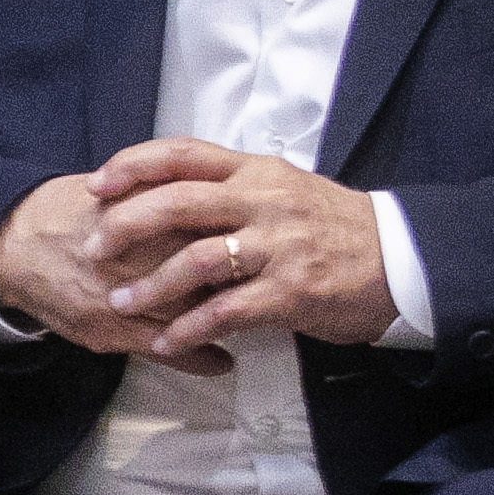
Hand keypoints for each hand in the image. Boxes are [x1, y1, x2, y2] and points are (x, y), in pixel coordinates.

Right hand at [0, 168, 236, 374]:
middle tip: (260, 288)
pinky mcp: (110, 328)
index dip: (242, 241)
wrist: (13, 245)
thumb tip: (215, 197)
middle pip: (212, 274)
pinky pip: (168, 349)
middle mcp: (140, 255)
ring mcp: (126, 296)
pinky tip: (222, 362)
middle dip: (242, 282)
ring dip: (226, 322)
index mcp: (148, 215)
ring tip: (246, 325)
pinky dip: (200, 357)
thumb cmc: (66, 212)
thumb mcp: (120, 190)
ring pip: (194, 315)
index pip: (213, 231)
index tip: (259, 248)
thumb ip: (165, 195)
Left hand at [82, 137, 396, 358]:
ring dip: (150, 285)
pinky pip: (227, 310)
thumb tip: (168, 195)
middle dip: (125, 225)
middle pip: (177, 202)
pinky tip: (166, 340)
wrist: (401, 261)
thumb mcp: (284, 191)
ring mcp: (280, 245)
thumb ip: (232, 191)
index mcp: (256, 172)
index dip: (132, 165)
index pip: (183, 154)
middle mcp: (264, 201)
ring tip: (119, 302)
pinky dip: (189, 328)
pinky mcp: (292, 290)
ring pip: (196, 259)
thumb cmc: (333, 228)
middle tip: (92, 248)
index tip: (96, 183)